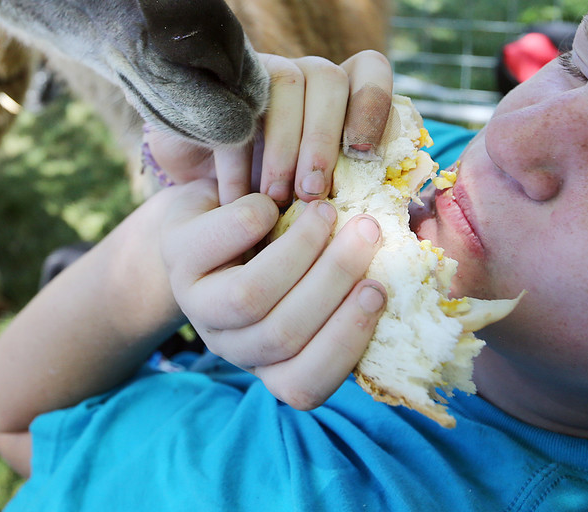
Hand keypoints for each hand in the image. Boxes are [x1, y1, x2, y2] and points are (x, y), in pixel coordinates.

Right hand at [145, 50, 393, 206]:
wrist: (208, 192)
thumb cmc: (280, 199)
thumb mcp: (319, 193)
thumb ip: (350, 188)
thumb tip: (377, 214)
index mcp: (341, 91)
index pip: (371, 70)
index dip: (373, 103)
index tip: (365, 154)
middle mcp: (305, 74)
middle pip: (328, 78)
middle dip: (324, 138)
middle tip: (314, 192)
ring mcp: (263, 72)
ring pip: (285, 83)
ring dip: (284, 146)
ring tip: (276, 198)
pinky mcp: (223, 88)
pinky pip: (237, 109)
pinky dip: (238, 159)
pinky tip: (237, 199)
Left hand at [161, 187, 386, 408]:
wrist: (209, 213)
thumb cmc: (282, 245)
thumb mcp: (318, 273)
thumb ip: (358, 281)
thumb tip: (408, 269)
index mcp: (271, 363)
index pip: (306, 385)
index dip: (346, 341)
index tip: (379, 290)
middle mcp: (232, 346)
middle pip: (283, 334)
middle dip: (333, 280)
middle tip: (367, 231)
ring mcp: (198, 306)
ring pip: (250, 298)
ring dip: (298, 250)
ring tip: (325, 212)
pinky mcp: (178, 257)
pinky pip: (220, 243)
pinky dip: (253, 218)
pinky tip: (272, 202)